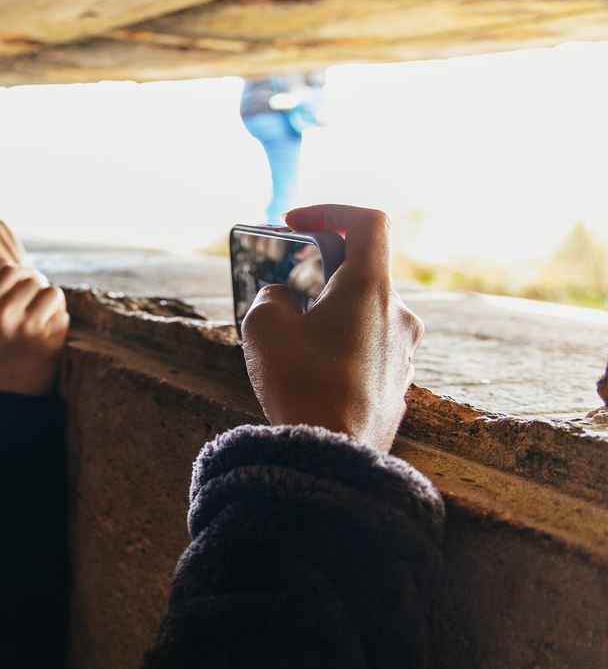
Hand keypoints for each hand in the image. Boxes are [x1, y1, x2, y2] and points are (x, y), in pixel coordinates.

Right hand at [0, 265, 67, 395]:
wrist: (0, 408)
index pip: (8, 271)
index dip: (14, 274)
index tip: (13, 285)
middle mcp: (11, 318)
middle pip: (32, 278)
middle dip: (32, 283)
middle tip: (29, 295)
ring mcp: (35, 330)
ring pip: (52, 293)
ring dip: (47, 298)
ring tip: (40, 308)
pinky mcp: (53, 343)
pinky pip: (63, 314)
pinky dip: (58, 315)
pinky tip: (48, 325)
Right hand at [240, 204, 423, 453]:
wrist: (333, 456)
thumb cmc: (300, 384)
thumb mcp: (263, 326)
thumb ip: (271, 296)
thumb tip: (283, 298)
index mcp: (371, 288)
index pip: (368, 223)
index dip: (330, 212)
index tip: (295, 224)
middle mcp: (399, 314)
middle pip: (362, 272)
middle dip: (319, 273)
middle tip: (283, 288)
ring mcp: (405, 352)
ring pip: (364, 315)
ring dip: (329, 314)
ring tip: (291, 339)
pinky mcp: (399, 385)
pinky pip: (368, 350)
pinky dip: (340, 346)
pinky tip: (310, 373)